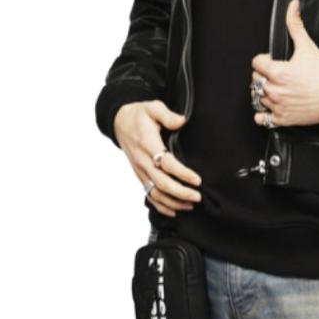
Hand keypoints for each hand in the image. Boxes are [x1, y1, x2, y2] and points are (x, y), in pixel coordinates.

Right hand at [114, 100, 203, 216]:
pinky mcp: (139, 176)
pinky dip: (161, 205)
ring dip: (173, 202)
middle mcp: (142, 161)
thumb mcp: (153, 108)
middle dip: (180, 192)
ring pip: (155, 192)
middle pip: (161, 183)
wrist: (120, 122)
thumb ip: (168, 115)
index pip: (166, 163)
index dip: (182, 173)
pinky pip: (148, 194)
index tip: (197, 180)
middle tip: (197, 197)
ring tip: (190, 205)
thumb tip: (182, 121)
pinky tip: (174, 211)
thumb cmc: (140, 115)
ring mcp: (140, 170)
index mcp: (147, 144)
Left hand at [250, 0, 318, 126]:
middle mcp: (276, 90)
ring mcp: (279, 106)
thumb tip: (292, 7)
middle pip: (255, 81)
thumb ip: (296, 25)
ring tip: (278, 90)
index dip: (264, 60)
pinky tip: (272, 107)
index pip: (256, 64)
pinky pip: (262, 119)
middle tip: (277, 76)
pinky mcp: (284, 119)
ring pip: (258, 98)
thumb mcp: (308, 46)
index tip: (272, 62)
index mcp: (278, 72)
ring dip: (265, 94)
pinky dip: (264, 115)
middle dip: (264, 76)